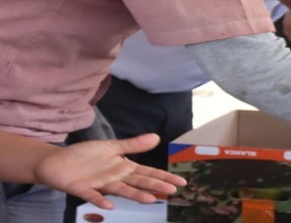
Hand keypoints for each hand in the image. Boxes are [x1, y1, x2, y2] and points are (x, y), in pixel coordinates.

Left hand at [35, 133, 186, 209]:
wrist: (57, 162)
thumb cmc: (86, 156)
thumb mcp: (111, 146)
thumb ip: (133, 144)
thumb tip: (156, 137)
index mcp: (124, 168)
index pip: (148, 173)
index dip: (164, 177)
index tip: (180, 182)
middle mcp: (115, 178)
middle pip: (139, 182)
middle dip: (156, 186)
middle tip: (172, 192)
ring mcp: (100, 184)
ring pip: (121, 190)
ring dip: (135, 195)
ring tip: (150, 200)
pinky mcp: (82, 188)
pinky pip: (92, 195)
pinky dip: (100, 200)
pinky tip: (109, 205)